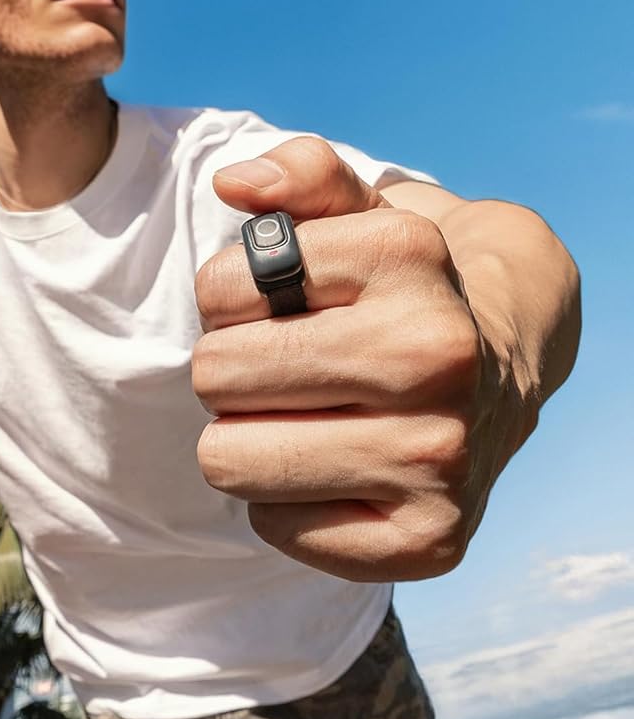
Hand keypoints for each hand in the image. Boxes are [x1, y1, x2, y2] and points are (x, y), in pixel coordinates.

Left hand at [193, 137, 522, 581]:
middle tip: (290, 368)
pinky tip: (336, 469)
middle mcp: (435, 360)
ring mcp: (439, 459)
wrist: (503, 371)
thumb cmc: (403, 294)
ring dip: (248, 438)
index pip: (218, 290)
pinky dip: (284, 501)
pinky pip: (270, 526)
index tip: (280, 305)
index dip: (231, 297)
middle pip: (214, 378)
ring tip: (307, 418)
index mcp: (408, 259)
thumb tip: (235, 182)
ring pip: (228, 461)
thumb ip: (300, 176)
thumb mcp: (362, 215)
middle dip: (233, 369)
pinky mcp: (426, 541)